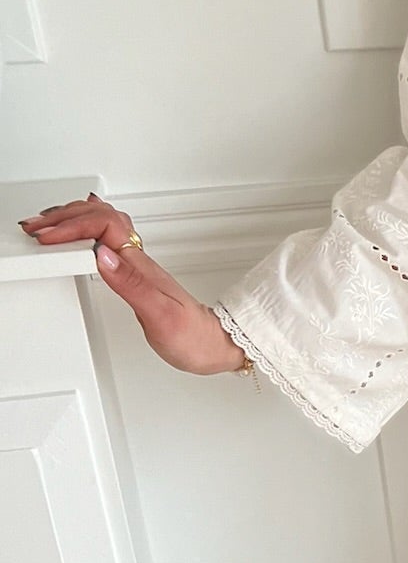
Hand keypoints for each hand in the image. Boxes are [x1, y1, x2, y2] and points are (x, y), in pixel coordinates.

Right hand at [18, 194, 246, 375]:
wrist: (213, 346)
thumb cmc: (192, 336)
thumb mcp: (160, 315)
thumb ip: (131, 285)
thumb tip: (102, 255)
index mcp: (141, 266)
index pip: (104, 226)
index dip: (73, 225)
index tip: (49, 237)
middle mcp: (139, 261)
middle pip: (101, 217)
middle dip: (65, 216)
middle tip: (38, 225)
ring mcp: (137, 266)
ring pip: (104, 224)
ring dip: (73, 218)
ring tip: (48, 223)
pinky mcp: (135, 275)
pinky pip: (106, 239)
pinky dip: (85, 231)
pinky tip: (78, 233)